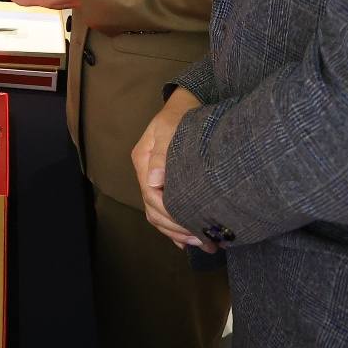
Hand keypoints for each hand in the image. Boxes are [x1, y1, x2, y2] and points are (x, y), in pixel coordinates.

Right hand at [132, 89, 215, 251]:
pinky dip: (175, 228)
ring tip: (202, 243)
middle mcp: (146, 173)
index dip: (171, 215)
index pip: (151, 195)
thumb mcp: (171, 129)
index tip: (194, 227)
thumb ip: (162, 154)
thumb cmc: (181, 116)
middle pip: (153, 210)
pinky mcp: (165, 183)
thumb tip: (154, 181)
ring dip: (177, 232)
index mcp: (144, 161)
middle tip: (203, 241)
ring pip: (157, 214)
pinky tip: (188, 240)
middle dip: (176, 229)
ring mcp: (154, 179)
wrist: (187, 104)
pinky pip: (164, 210)